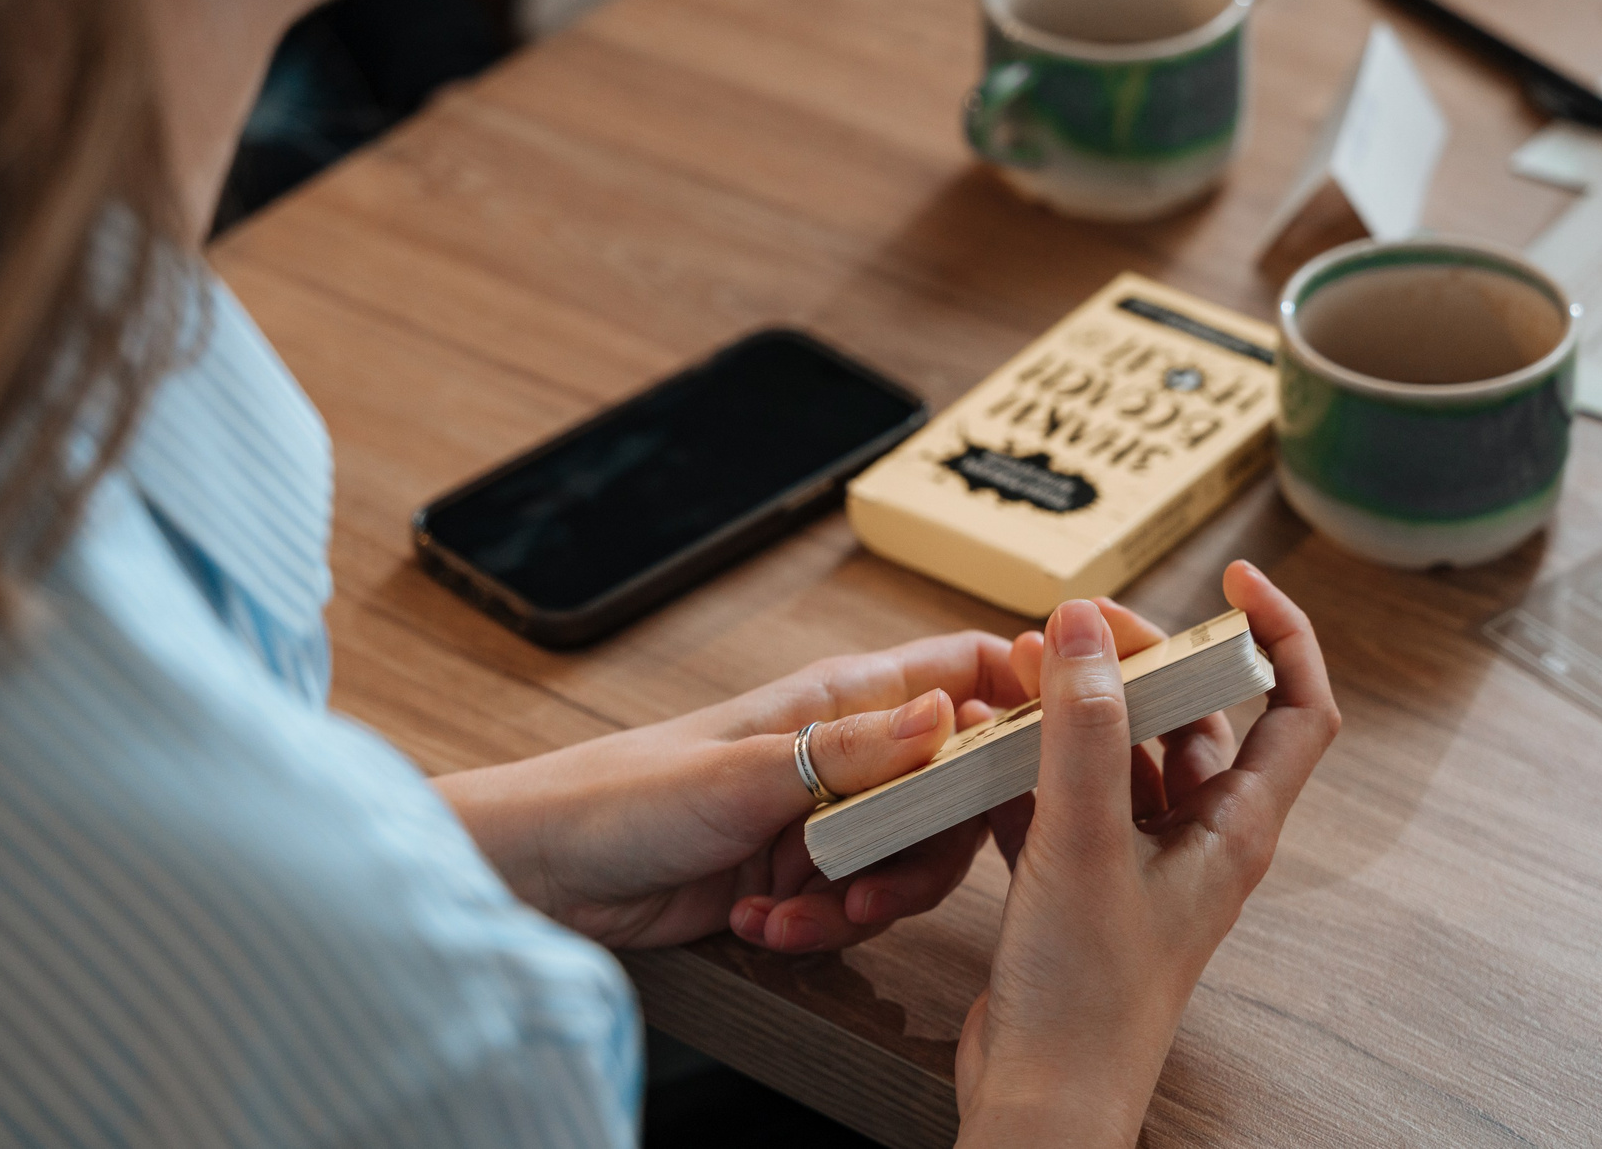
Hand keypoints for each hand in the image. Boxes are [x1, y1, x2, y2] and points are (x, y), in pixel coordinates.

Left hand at [432, 631, 1029, 950]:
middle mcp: (846, 751)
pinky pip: (853, 907)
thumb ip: (854, 753)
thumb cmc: (626, 793)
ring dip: (867, 900)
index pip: (966, 673)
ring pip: (910, 859)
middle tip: (881, 881)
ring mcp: (826, 816)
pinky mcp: (801, 876)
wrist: (548, 873)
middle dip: (933, 846)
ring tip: (800, 914)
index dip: (1022, 699)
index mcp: (843, 697)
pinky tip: (761, 926)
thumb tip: (949, 719)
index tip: (1052, 753)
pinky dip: (817, 928)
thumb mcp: (746, 773)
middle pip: (956, 788)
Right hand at [954, 563, 1340, 1148]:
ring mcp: (1138, 862)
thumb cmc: (1088, 999)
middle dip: (1138, 658)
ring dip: (1074, 705)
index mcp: (1236, 829)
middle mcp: (1197, 839)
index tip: (1233, 578)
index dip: (1280, 632)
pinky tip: (981, 741)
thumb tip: (1083, 623)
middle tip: (1075, 624)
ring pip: (1119, 752)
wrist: (1040, 1102)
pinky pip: (1064, 796)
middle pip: (1193, 715)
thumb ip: (1083, 728)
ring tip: (1016, 667)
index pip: (1297, 707)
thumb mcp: (1085, 843)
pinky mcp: (1081, 883)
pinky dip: (1029, 762)